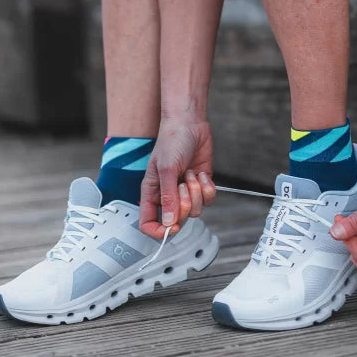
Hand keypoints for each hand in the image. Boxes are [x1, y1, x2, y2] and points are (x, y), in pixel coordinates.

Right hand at [139, 120, 215, 238]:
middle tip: (183, 184)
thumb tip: (169, 223)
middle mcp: (168, 195)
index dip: (159, 231)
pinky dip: (207, 187)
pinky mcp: (200, 186)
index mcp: (152, 193)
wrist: (190, 124)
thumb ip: (168, 197)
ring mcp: (185, 191)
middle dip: (184, 203)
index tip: (172, 227)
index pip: (148, 223)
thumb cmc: (172, 141)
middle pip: (177, 219)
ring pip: (195, 211)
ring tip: (190, 173)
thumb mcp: (167, 169)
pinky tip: (201, 173)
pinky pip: (208, 199)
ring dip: (196, 191)